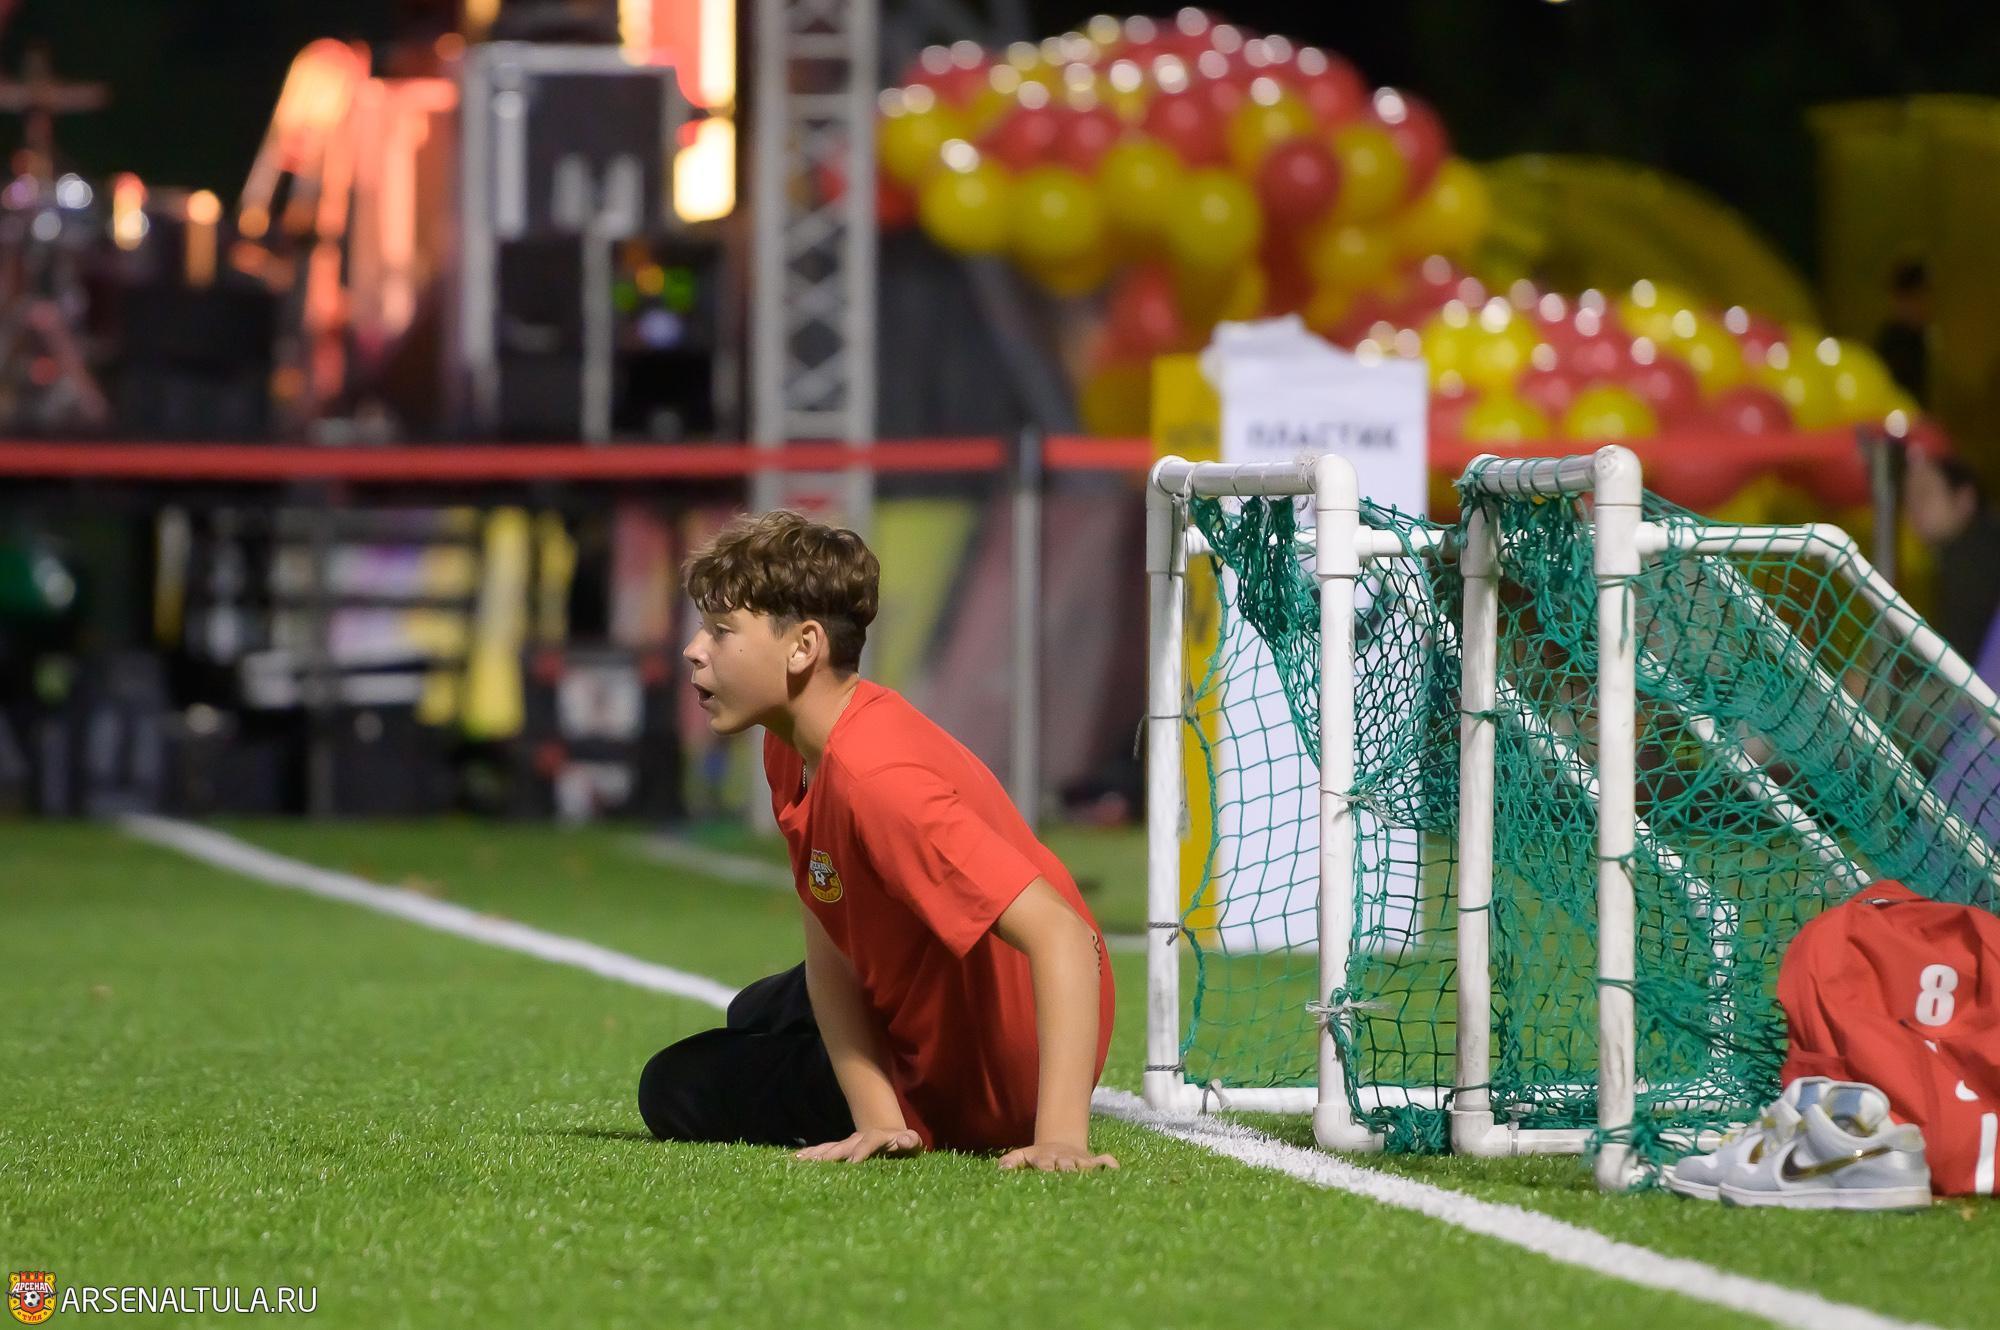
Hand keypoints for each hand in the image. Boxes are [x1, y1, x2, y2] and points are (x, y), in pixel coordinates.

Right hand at [794, 1127, 923, 1162]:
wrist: (891, 1136)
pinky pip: (823, 1152)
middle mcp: (859, 1138)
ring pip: (830, 1148)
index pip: (870, 1141)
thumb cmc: (904, 1145)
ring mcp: (848, 1144)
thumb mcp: (912, 1144)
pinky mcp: (840, 1150)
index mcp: (878, 1137)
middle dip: (830, 1154)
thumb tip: (905, 1140)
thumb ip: (910, 1142)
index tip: (853, 1162)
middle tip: (816, 1163)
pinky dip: (810, 1156)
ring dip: (816, 1154)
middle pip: (844, 1145)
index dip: (862, 1150)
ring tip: (798, 1161)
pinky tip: (794, 1160)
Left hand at [997, 1141, 1119, 1172]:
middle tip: (1069, 1174)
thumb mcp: (1023, 1155)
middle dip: (1067, 1169)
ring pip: (1083, 1165)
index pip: (1044, 1164)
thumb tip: (1000, 1168)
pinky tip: (1115, 1168)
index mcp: (1045, 1159)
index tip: (1046, 1171)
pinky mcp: (1090, 1161)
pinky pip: (1102, 1161)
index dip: (1045, 1167)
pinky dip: (1108, 1163)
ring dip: (1086, 1168)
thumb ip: (1011, 1161)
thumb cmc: (1038, 1157)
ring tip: (1091, 1173)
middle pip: (1066, 1165)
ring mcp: (1077, 1160)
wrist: (1059, 1144)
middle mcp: (1062, 1160)